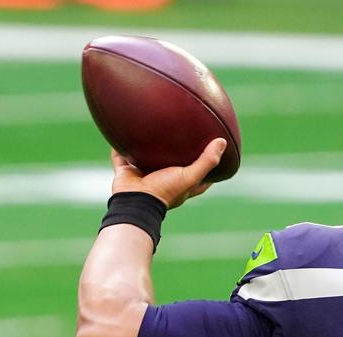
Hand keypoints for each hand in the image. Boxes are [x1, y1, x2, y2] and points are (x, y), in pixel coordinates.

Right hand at [110, 138, 226, 208]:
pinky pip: (121, 156)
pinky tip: (122, 130)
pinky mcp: (127, 171)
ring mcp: (144, 174)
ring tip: (153, 128)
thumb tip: (222, 142)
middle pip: (172, 163)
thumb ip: (206, 161)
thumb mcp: (190, 176)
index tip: (213, 150)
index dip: (207, 164)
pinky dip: (120, 148)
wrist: (135, 201)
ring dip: (148, 147)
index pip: (199, 175)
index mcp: (181, 184)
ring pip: (146, 158)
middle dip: (176, 152)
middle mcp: (163, 178)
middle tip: (182, 134)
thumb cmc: (165, 191)